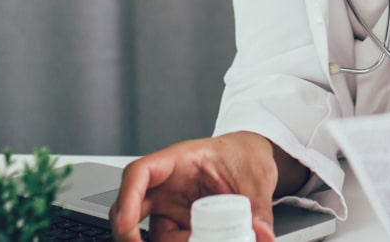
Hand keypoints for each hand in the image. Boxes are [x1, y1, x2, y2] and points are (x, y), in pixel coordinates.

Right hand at [110, 131, 299, 241]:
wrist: (250, 159)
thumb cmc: (244, 156)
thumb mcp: (257, 180)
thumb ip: (258, 210)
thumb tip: (262, 235)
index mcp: (180, 159)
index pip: (140, 173)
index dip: (128, 197)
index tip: (127, 223)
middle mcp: (167, 183)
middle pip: (130, 205)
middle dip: (127, 232)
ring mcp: (169, 203)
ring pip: (147, 229)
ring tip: (192, 240)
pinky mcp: (176, 221)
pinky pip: (167, 239)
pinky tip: (194, 241)